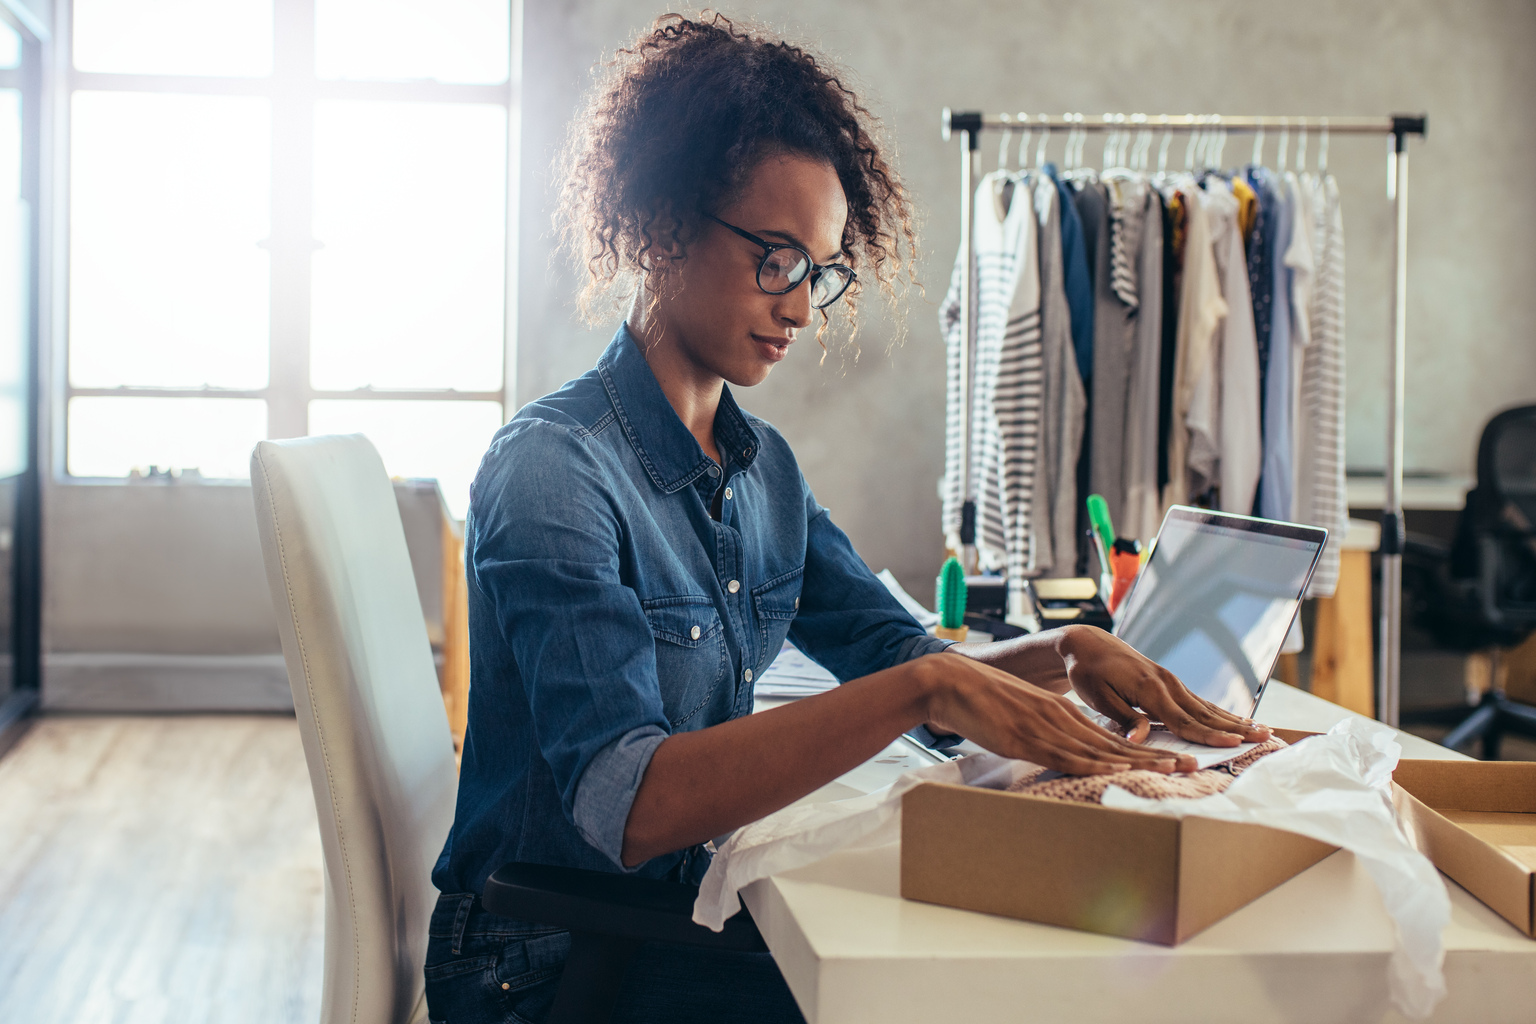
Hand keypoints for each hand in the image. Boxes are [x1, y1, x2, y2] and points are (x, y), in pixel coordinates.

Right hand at [919, 653, 1199, 774]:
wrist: (952, 683)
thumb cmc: (982, 703)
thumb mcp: (1022, 717)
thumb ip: (1044, 733)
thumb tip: (1060, 752)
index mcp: (1062, 714)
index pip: (1112, 736)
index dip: (1146, 749)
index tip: (1175, 758)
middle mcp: (1062, 719)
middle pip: (1117, 743)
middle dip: (1157, 755)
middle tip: (1193, 764)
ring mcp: (1047, 728)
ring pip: (1101, 749)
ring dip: (1140, 761)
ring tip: (1173, 769)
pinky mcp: (1027, 738)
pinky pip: (1068, 755)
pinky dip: (1097, 762)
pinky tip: (1119, 768)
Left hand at [1055, 625, 1271, 746]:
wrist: (1087, 643)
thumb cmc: (1088, 672)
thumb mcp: (1096, 696)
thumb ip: (1122, 717)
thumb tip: (1140, 739)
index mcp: (1149, 689)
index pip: (1183, 720)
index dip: (1208, 736)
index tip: (1234, 745)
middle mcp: (1166, 684)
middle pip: (1205, 714)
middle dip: (1237, 728)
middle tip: (1267, 738)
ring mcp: (1171, 682)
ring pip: (1208, 708)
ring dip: (1236, 721)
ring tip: (1264, 731)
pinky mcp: (1170, 683)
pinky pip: (1200, 702)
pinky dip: (1222, 713)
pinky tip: (1239, 721)